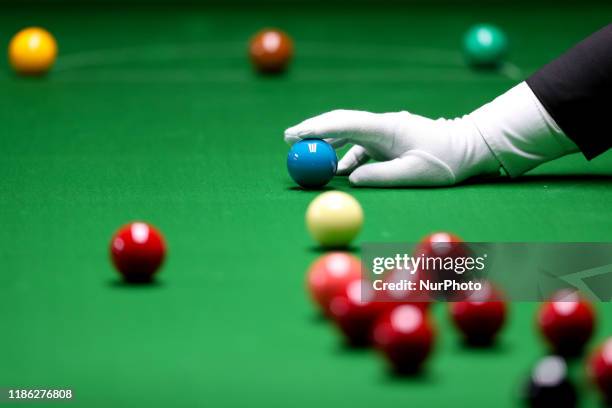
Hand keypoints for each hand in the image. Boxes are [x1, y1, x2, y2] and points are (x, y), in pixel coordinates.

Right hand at [284, 109, 500, 186]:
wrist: (468, 148)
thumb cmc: (446, 161)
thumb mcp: (414, 174)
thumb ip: (380, 177)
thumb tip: (349, 180)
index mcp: (386, 128)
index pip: (344, 125)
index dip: (316, 129)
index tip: (294, 136)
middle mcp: (381, 126)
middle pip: (340, 124)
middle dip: (313, 131)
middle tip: (288, 140)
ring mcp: (383, 133)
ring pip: (348, 135)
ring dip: (327, 144)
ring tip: (306, 155)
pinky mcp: (387, 141)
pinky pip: (360, 147)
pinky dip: (345, 157)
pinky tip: (336, 170)